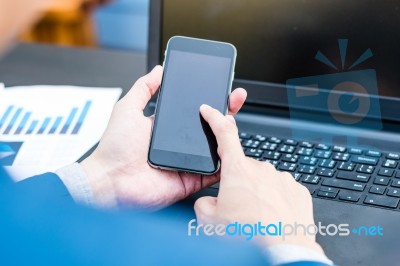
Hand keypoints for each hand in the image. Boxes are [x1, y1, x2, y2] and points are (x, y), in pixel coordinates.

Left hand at [81, 66, 246, 209]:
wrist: (110, 181)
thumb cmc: (114, 148)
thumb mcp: (128, 108)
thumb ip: (144, 88)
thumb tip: (159, 70)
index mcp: (168, 128)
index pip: (194, 110)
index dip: (209, 98)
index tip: (220, 86)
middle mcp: (179, 144)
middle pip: (209, 126)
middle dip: (225, 111)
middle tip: (235, 97)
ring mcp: (187, 162)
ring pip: (215, 147)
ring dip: (228, 134)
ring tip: (232, 119)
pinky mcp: (191, 179)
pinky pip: (213, 173)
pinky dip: (225, 164)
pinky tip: (233, 149)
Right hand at [194, 105, 324, 253]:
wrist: (283, 252)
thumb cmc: (248, 235)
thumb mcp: (209, 220)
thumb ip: (204, 202)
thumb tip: (211, 201)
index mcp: (238, 171)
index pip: (225, 135)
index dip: (216, 119)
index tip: (211, 111)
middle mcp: (262, 170)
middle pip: (244, 169)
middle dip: (238, 184)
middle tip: (237, 208)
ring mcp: (283, 179)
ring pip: (263, 182)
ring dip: (258, 194)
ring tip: (257, 218)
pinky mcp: (299, 191)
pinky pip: (282, 191)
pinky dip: (275, 201)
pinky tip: (272, 218)